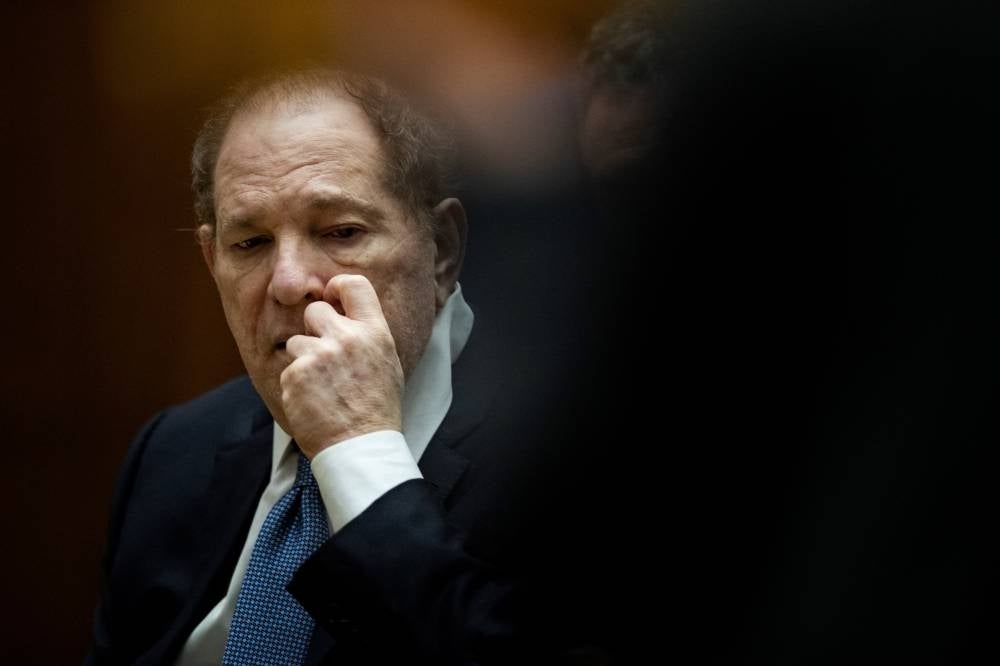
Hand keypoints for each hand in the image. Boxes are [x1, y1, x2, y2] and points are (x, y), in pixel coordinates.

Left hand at [280, 274, 403, 457]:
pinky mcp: (296, 374)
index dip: (337, 287)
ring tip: (323, 387)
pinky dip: (297, 385)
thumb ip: (367, 335)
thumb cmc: (377, 409)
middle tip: (325, 356)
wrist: (361, 445)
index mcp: (374, 332)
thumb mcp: (387, 362)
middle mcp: (346, 337)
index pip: (354, 285)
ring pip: (297, 341)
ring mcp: (319, 355)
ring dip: (304, 360)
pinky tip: (314, 401)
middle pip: (315, 310)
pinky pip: (289, 369)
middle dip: (315, 329)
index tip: (332, 298)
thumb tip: (348, 317)